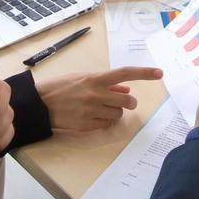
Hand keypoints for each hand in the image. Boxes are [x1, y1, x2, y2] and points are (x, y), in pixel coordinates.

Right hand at [37, 66, 163, 130]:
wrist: (40, 104)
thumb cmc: (61, 87)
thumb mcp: (82, 79)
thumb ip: (104, 84)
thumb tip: (125, 91)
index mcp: (95, 78)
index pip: (125, 73)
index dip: (144, 73)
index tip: (159, 73)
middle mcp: (96, 94)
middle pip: (128, 102)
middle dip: (129, 104)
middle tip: (122, 103)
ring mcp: (92, 111)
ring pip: (118, 115)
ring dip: (114, 113)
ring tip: (99, 109)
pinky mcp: (87, 125)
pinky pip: (105, 125)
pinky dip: (103, 122)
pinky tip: (90, 117)